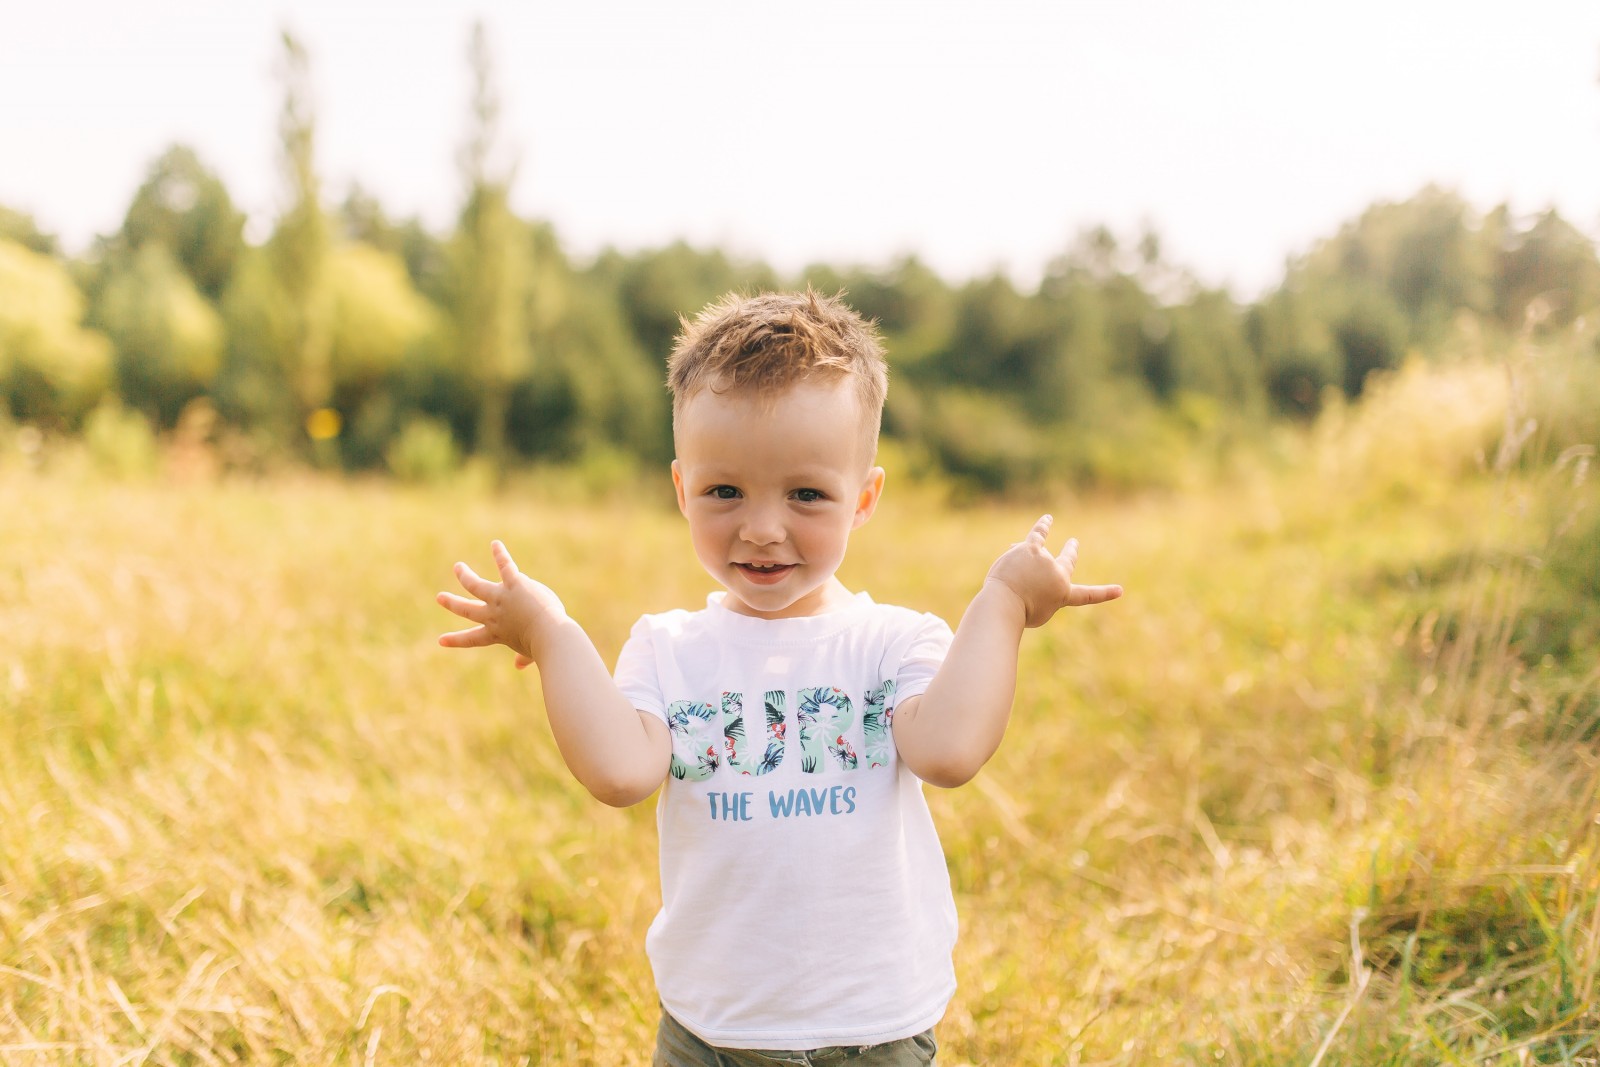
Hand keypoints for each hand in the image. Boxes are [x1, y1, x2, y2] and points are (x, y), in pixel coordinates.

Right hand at [437, 540, 567, 668]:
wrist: (549, 635)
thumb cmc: (544, 646)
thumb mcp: (530, 652)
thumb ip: (524, 657)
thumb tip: (519, 665)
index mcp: (497, 633)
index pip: (472, 639)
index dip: (456, 640)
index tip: (440, 641)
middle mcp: (494, 615)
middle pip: (467, 609)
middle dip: (452, 603)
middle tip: (439, 597)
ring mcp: (501, 598)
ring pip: (476, 585)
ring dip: (465, 576)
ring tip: (458, 567)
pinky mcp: (514, 583)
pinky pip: (505, 566)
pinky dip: (500, 554)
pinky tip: (496, 544)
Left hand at [983, 515, 1122, 627]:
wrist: (1006, 603)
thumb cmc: (1017, 613)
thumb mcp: (1033, 612)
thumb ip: (1035, 590)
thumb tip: (1026, 567)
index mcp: (1063, 594)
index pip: (1087, 595)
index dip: (1104, 594)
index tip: (1120, 590)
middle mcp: (1057, 575)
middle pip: (1066, 562)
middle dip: (1070, 552)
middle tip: (1074, 543)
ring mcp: (1045, 560)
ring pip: (1041, 545)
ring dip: (1042, 533)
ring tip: (1047, 521)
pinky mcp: (1030, 549)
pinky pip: (1039, 533)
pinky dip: (1044, 525)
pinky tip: (1047, 519)